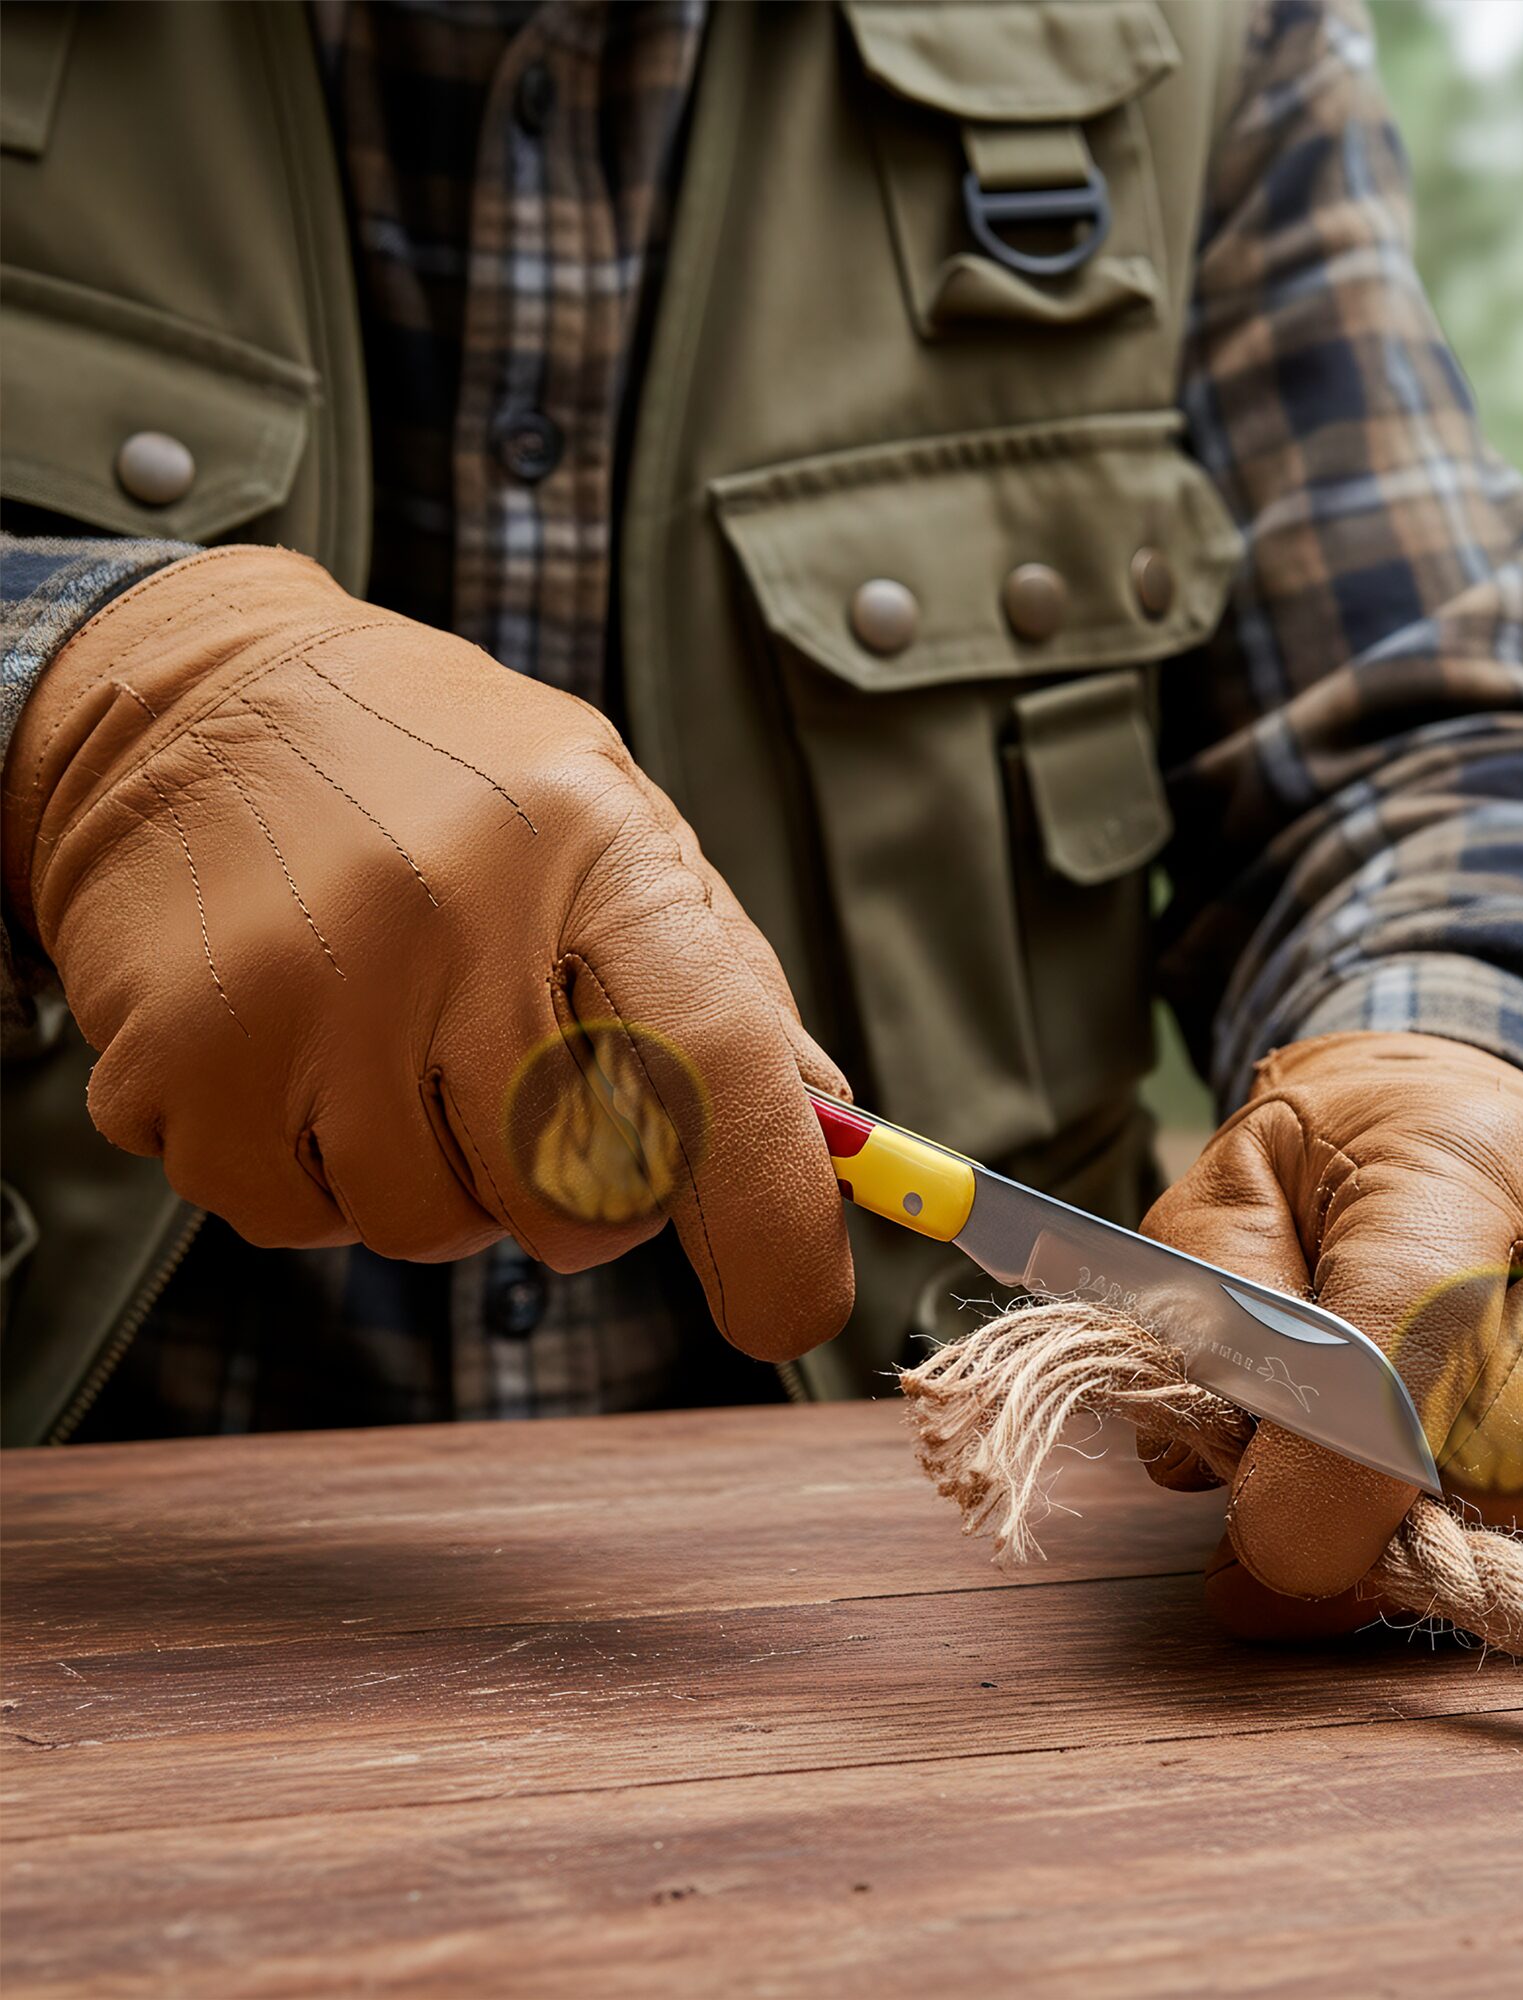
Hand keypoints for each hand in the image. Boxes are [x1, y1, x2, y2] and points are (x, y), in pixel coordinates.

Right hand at [2, 546, 852, 1359]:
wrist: (187, 700)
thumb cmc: (444, 780)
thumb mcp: (612, 824)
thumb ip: (722, 980)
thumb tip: (831, 1143)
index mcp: (591, 845)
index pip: (717, 1065)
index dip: (772, 1216)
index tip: (789, 1310)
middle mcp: (448, 912)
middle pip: (572, 1195)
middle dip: (582, 1201)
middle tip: (539, 1107)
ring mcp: (303, 987)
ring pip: (428, 1228)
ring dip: (440, 1184)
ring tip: (402, 1051)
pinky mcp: (178, 1057)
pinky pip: (293, 1221)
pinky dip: (314, 1178)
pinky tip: (303, 1058)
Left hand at [1141, 1033, 1522, 1636]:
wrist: (1466, 1097)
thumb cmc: (1329, 1176)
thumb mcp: (1222, 1214)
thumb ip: (1205, 1353)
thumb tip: (1239, 1531)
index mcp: (1443, 1164)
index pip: (1409, 1347)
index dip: (1335, 1482)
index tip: (1271, 1544)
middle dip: (1415, 1519)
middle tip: (1352, 1494)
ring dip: (1513, 1533)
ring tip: (1448, 1467)